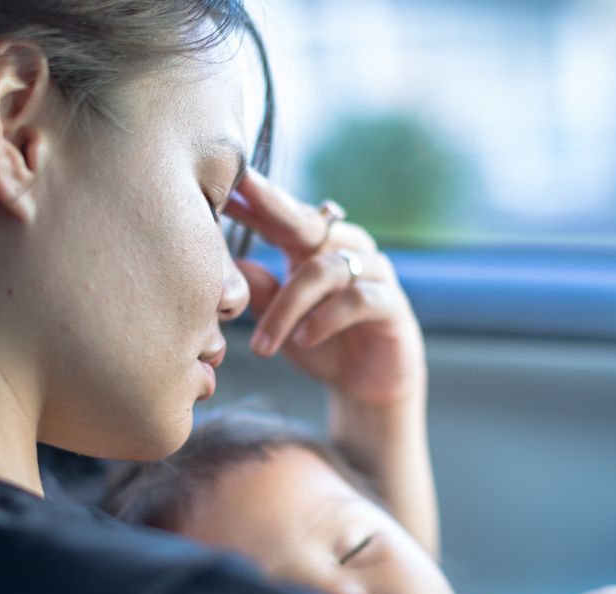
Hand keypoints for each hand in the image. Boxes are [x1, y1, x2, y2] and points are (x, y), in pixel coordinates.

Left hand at [225, 169, 424, 405]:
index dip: (254, 200)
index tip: (224, 183)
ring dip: (287, 307)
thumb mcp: (281, 321)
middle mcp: (347, 250)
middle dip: (271, 206)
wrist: (367, 388)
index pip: (283, 217)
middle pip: (308, 221)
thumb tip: (226, 263)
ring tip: (263, 344)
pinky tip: (303, 339)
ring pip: (324, 269)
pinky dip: (324, 319)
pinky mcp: (392, 303)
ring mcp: (373, 273)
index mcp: (317, 248)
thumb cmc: (321, 345)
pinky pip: (356, 299)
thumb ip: (261, 292)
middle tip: (239, 196)